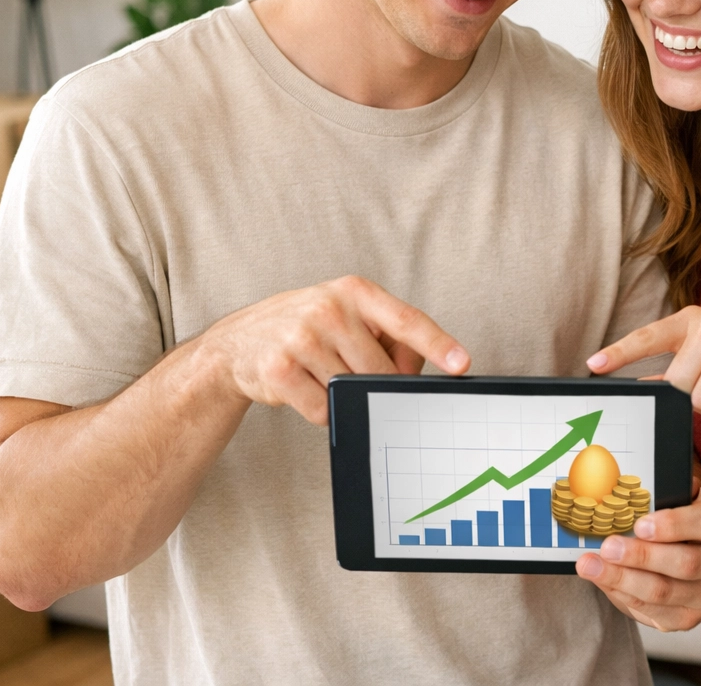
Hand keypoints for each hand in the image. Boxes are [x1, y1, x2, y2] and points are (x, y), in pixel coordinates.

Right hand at [199, 275, 468, 424]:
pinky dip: (322, 410)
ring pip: (352, 391)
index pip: (406, 320)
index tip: (462, 363)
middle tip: (352, 371)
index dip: (437, 344)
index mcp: (355, 291)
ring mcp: (302, 337)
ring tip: (321, 373)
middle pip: (382, 369)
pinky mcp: (279, 369)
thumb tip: (415, 374)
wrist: (238, 343)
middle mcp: (329, 308)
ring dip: (344, 394)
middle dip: (376, 382)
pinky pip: (324, 409)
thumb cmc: (308, 328)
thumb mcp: (347, 315)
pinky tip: (304, 387)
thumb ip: (387, 337)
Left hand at [576, 485, 700, 630]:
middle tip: (608, 547)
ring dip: (623, 579)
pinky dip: (623, 596)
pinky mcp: (689, 618)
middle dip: (642, 557)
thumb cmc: (684, 517)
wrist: (696, 550)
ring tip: (591, 565)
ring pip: (665, 593)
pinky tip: (603, 581)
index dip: (674, 525)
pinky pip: (653, 613)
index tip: (640, 525)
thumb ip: (668, 493)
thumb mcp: (684, 497)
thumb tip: (640, 489)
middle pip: (687, 564)